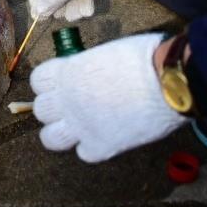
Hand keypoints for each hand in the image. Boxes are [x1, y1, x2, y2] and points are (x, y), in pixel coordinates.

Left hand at [32, 32, 185, 162]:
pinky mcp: (102, 146)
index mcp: (67, 71)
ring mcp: (82, 126)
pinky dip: (92, 147)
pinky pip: (84, 153)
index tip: (62, 83)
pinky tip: (106, 137)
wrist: (168, 82)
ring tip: (79, 127)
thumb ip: (90, 66)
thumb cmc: (144, 58)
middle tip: (73, 105)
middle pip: (41, 110)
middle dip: (54, 108)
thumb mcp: (106, 53)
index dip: (49, 83)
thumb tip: (92, 73)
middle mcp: (67, 100)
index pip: (38, 81)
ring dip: (62, 132)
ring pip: (51, 138)